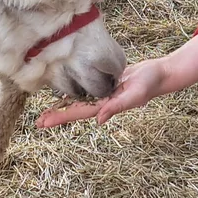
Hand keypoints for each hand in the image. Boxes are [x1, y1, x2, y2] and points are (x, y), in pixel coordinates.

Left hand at [37, 57, 180, 129]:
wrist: (160, 74)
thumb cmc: (150, 83)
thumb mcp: (134, 94)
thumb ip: (116, 107)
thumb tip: (98, 120)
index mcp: (106, 106)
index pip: (78, 113)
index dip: (60, 117)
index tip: (43, 123)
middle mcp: (102, 103)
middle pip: (74, 110)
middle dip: (56, 116)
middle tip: (37, 122)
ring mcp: (104, 95)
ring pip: (79, 102)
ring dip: (63, 107)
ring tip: (46, 112)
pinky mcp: (107, 86)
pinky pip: (87, 92)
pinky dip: (74, 94)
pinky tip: (65, 95)